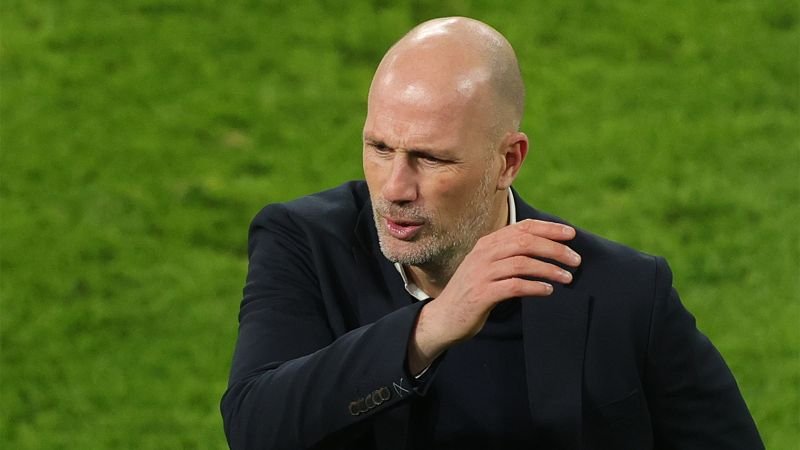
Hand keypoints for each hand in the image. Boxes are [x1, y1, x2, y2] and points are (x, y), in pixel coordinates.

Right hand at [407, 219, 580, 373]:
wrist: (443, 319)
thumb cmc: (472, 293)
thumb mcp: (488, 268)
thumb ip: (508, 256)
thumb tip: (545, 250)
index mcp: (487, 244)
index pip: (522, 227)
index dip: (549, 228)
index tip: (571, 234)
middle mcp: (483, 254)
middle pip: (525, 242)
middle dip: (555, 249)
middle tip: (576, 260)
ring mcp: (481, 273)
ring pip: (522, 263)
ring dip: (549, 269)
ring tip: (567, 278)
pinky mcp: (481, 294)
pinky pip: (514, 286)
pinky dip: (535, 286)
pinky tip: (548, 291)